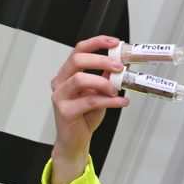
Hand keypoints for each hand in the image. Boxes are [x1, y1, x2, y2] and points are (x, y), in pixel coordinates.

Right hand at [49, 35, 128, 183]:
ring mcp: (60, 96)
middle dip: (101, 61)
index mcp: (67, 74)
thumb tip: (123, 63)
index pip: (79, 50)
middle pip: (77, 60)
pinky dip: (108, 101)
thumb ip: (107, 78)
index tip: (114, 43)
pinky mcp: (64, 111)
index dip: (97, 43)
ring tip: (116, 90)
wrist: (75, 141)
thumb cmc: (84, 116)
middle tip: (118, 67)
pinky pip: (89, 101)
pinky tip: (120, 102)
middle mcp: (60, 82)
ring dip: (103, 82)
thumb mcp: (99, 92)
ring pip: (80, 79)